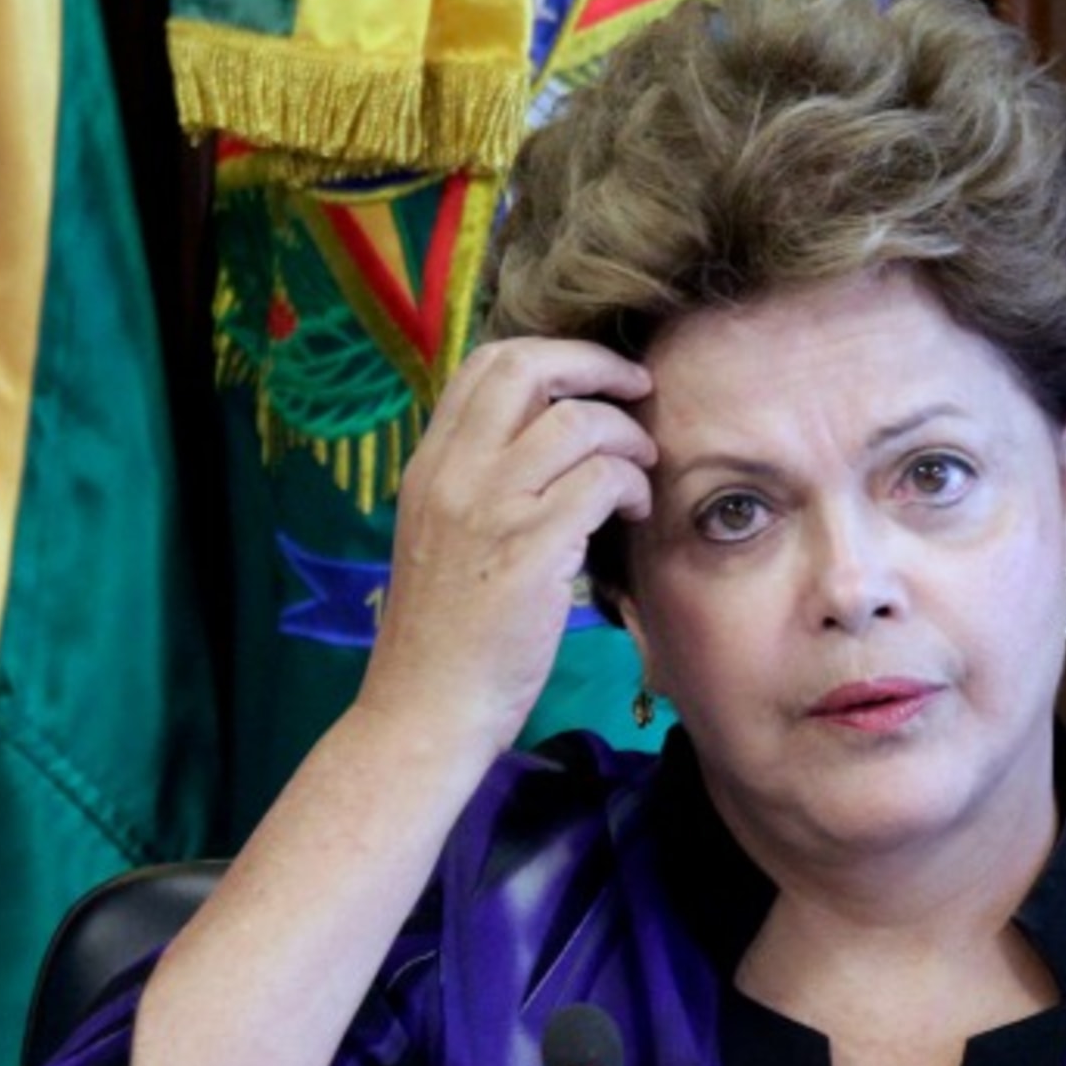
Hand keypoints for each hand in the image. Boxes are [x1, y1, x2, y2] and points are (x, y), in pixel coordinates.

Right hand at [357, 338, 655, 759]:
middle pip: (526, 368)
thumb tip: (546, 440)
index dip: (553, 356)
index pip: (486, 365)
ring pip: (577, 421)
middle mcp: (451, 475)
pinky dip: (634, 485)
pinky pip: (601, 480)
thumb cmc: (443, 638)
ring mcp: (488, 510)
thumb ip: (478, 485)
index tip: (594, 382)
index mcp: (428, 467)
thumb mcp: (442, 539)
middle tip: (637, 391)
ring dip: (627, 436)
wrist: (423, 709)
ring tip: (642, 470)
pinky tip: (637, 514)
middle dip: (597, 365)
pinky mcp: (529, 551)